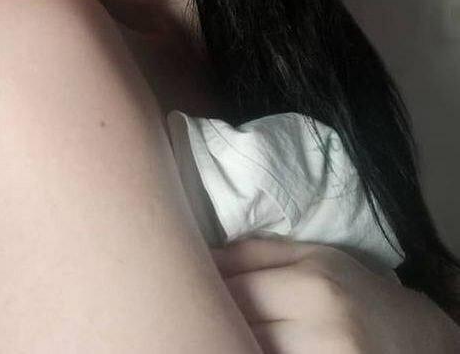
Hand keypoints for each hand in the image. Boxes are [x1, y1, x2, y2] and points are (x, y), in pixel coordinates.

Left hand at [211, 236, 459, 352]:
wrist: (408, 337)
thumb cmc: (352, 289)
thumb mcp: (312, 256)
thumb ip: (255, 252)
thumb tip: (202, 254)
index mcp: (313, 284)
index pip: (237, 288)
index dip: (206, 287)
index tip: (187, 282)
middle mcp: (320, 328)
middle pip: (241, 323)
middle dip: (216, 315)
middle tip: (198, 308)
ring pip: (251, 349)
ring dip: (231, 337)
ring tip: (220, 327)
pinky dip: (253, 351)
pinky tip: (247, 342)